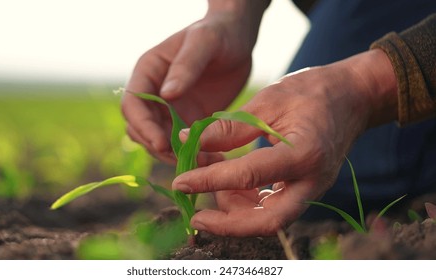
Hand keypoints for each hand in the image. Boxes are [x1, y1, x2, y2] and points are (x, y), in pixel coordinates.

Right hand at [122, 1, 268, 162]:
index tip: (162, 143)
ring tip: (206, 164)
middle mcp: (155, 94)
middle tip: (188, 160)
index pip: (132, 105)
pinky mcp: (189, 120)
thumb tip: (165, 95)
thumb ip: (186, 66)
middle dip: (160, 147)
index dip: (143, 126)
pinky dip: (195, 155)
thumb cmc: (218, 33)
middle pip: (143, 130)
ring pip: (162, 142)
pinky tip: (215, 160)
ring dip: (178, 156)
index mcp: (148, 72)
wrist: (237, 40)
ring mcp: (171, 110)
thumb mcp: (204, 41)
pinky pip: (185, 143)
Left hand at [172, 49, 397, 235]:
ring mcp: (313, 189)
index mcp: (303, 153)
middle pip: (268, 221)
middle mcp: (312, 180)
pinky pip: (276, 209)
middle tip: (196, 216)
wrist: (352, 97)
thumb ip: (229, 127)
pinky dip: (250, 205)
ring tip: (212, 188)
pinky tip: (231, 188)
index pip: (247, 176)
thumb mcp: (267, 101)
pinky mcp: (308, 189)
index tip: (180, 181)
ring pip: (272, 220)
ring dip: (236, 213)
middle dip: (227, 224)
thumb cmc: (312, 91)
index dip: (209, 180)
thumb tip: (188, 142)